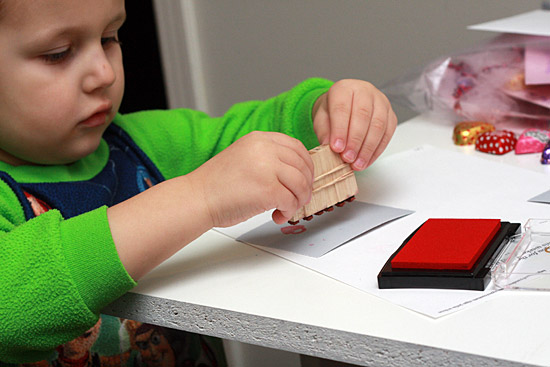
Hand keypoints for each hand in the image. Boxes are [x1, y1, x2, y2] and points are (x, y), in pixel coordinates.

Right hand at [189, 131, 313, 226]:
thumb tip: (295, 172)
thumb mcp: (245, 157)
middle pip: (303, 166)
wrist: (198, 198)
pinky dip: (288, 212)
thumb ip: (268, 158)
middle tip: (299, 198)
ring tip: (286, 209)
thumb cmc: (217, 184)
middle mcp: (265, 149)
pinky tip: (277, 215)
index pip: (297, 147)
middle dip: (305, 186)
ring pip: (301, 185)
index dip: (306, 165)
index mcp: (259, 138)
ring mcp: (267, 168)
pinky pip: (291, 201)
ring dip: (298, 201)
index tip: (304, 179)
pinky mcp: (268, 190)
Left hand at [312, 79, 396, 169]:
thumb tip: (329, 147)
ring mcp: (381, 102)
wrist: (344, 107)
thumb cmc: (332, 112)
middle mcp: (365, 91)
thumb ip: (324, 131)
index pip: (342, 108)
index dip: (340, 130)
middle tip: (347, 158)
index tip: (336, 148)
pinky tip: (366, 161)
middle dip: (355, 141)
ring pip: (378, 125)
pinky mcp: (390, 115)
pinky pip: (387, 134)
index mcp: (344, 88)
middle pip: (363, 116)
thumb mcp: (321, 119)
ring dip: (367, 148)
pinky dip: (376, 150)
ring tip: (357, 164)